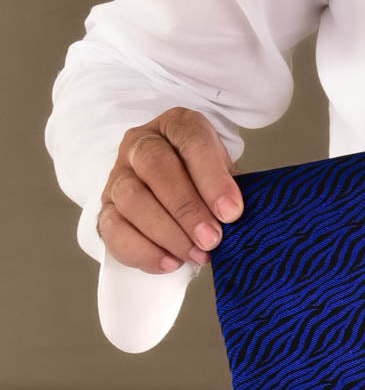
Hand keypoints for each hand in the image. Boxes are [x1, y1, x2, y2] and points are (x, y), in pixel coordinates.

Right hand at [96, 108, 242, 272]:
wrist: (178, 189)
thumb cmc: (206, 182)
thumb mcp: (225, 175)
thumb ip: (228, 191)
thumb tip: (232, 218)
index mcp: (176, 126)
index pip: (191, 141)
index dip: (212, 178)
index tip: (231, 213)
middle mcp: (141, 144)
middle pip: (155, 167)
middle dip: (186, 209)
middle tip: (212, 239)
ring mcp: (118, 174)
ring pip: (132, 199)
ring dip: (167, 233)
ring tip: (197, 254)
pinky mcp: (106, 207)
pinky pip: (112, 228)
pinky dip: (142, 250)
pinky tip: (169, 263)